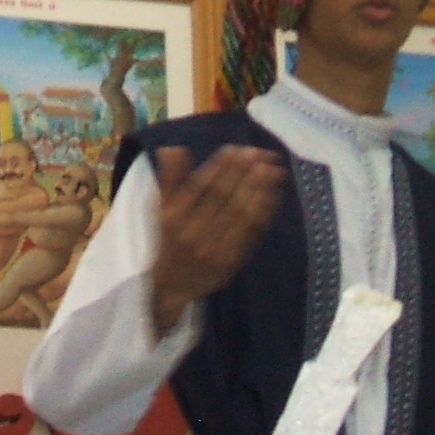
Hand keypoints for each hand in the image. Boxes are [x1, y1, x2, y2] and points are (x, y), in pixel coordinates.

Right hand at [148, 145, 287, 335]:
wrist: (173, 286)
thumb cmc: (169, 241)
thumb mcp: (161, 211)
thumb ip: (170, 180)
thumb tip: (172, 149)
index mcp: (174, 218)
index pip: (200, 187)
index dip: (219, 167)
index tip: (235, 149)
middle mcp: (193, 233)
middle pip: (222, 197)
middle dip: (242, 173)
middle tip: (257, 153)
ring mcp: (213, 249)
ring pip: (239, 213)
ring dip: (257, 188)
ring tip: (271, 167)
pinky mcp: (231, 261)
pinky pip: (250, 232)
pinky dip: (263, 211)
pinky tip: (272, 193)